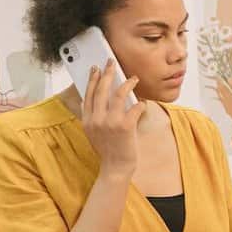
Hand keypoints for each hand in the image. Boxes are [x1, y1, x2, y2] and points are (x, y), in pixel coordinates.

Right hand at [82, 59, 144, 176]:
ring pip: (118, 95)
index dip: (92, 80)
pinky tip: (143, 103)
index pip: (88, 94)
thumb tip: (96, 100)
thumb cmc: (108, 150)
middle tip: (111, 63)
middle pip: (101, 90)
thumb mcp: (93, 132)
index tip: (95, 69)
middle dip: (107, 74)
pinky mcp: (125, 126)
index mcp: (88, 120)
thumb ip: (93, 117)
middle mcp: (97, 119)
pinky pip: (134, 108)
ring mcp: (110, 122)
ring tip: (133, 78)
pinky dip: (140, 104)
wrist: (115, 168)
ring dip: (127, 84)